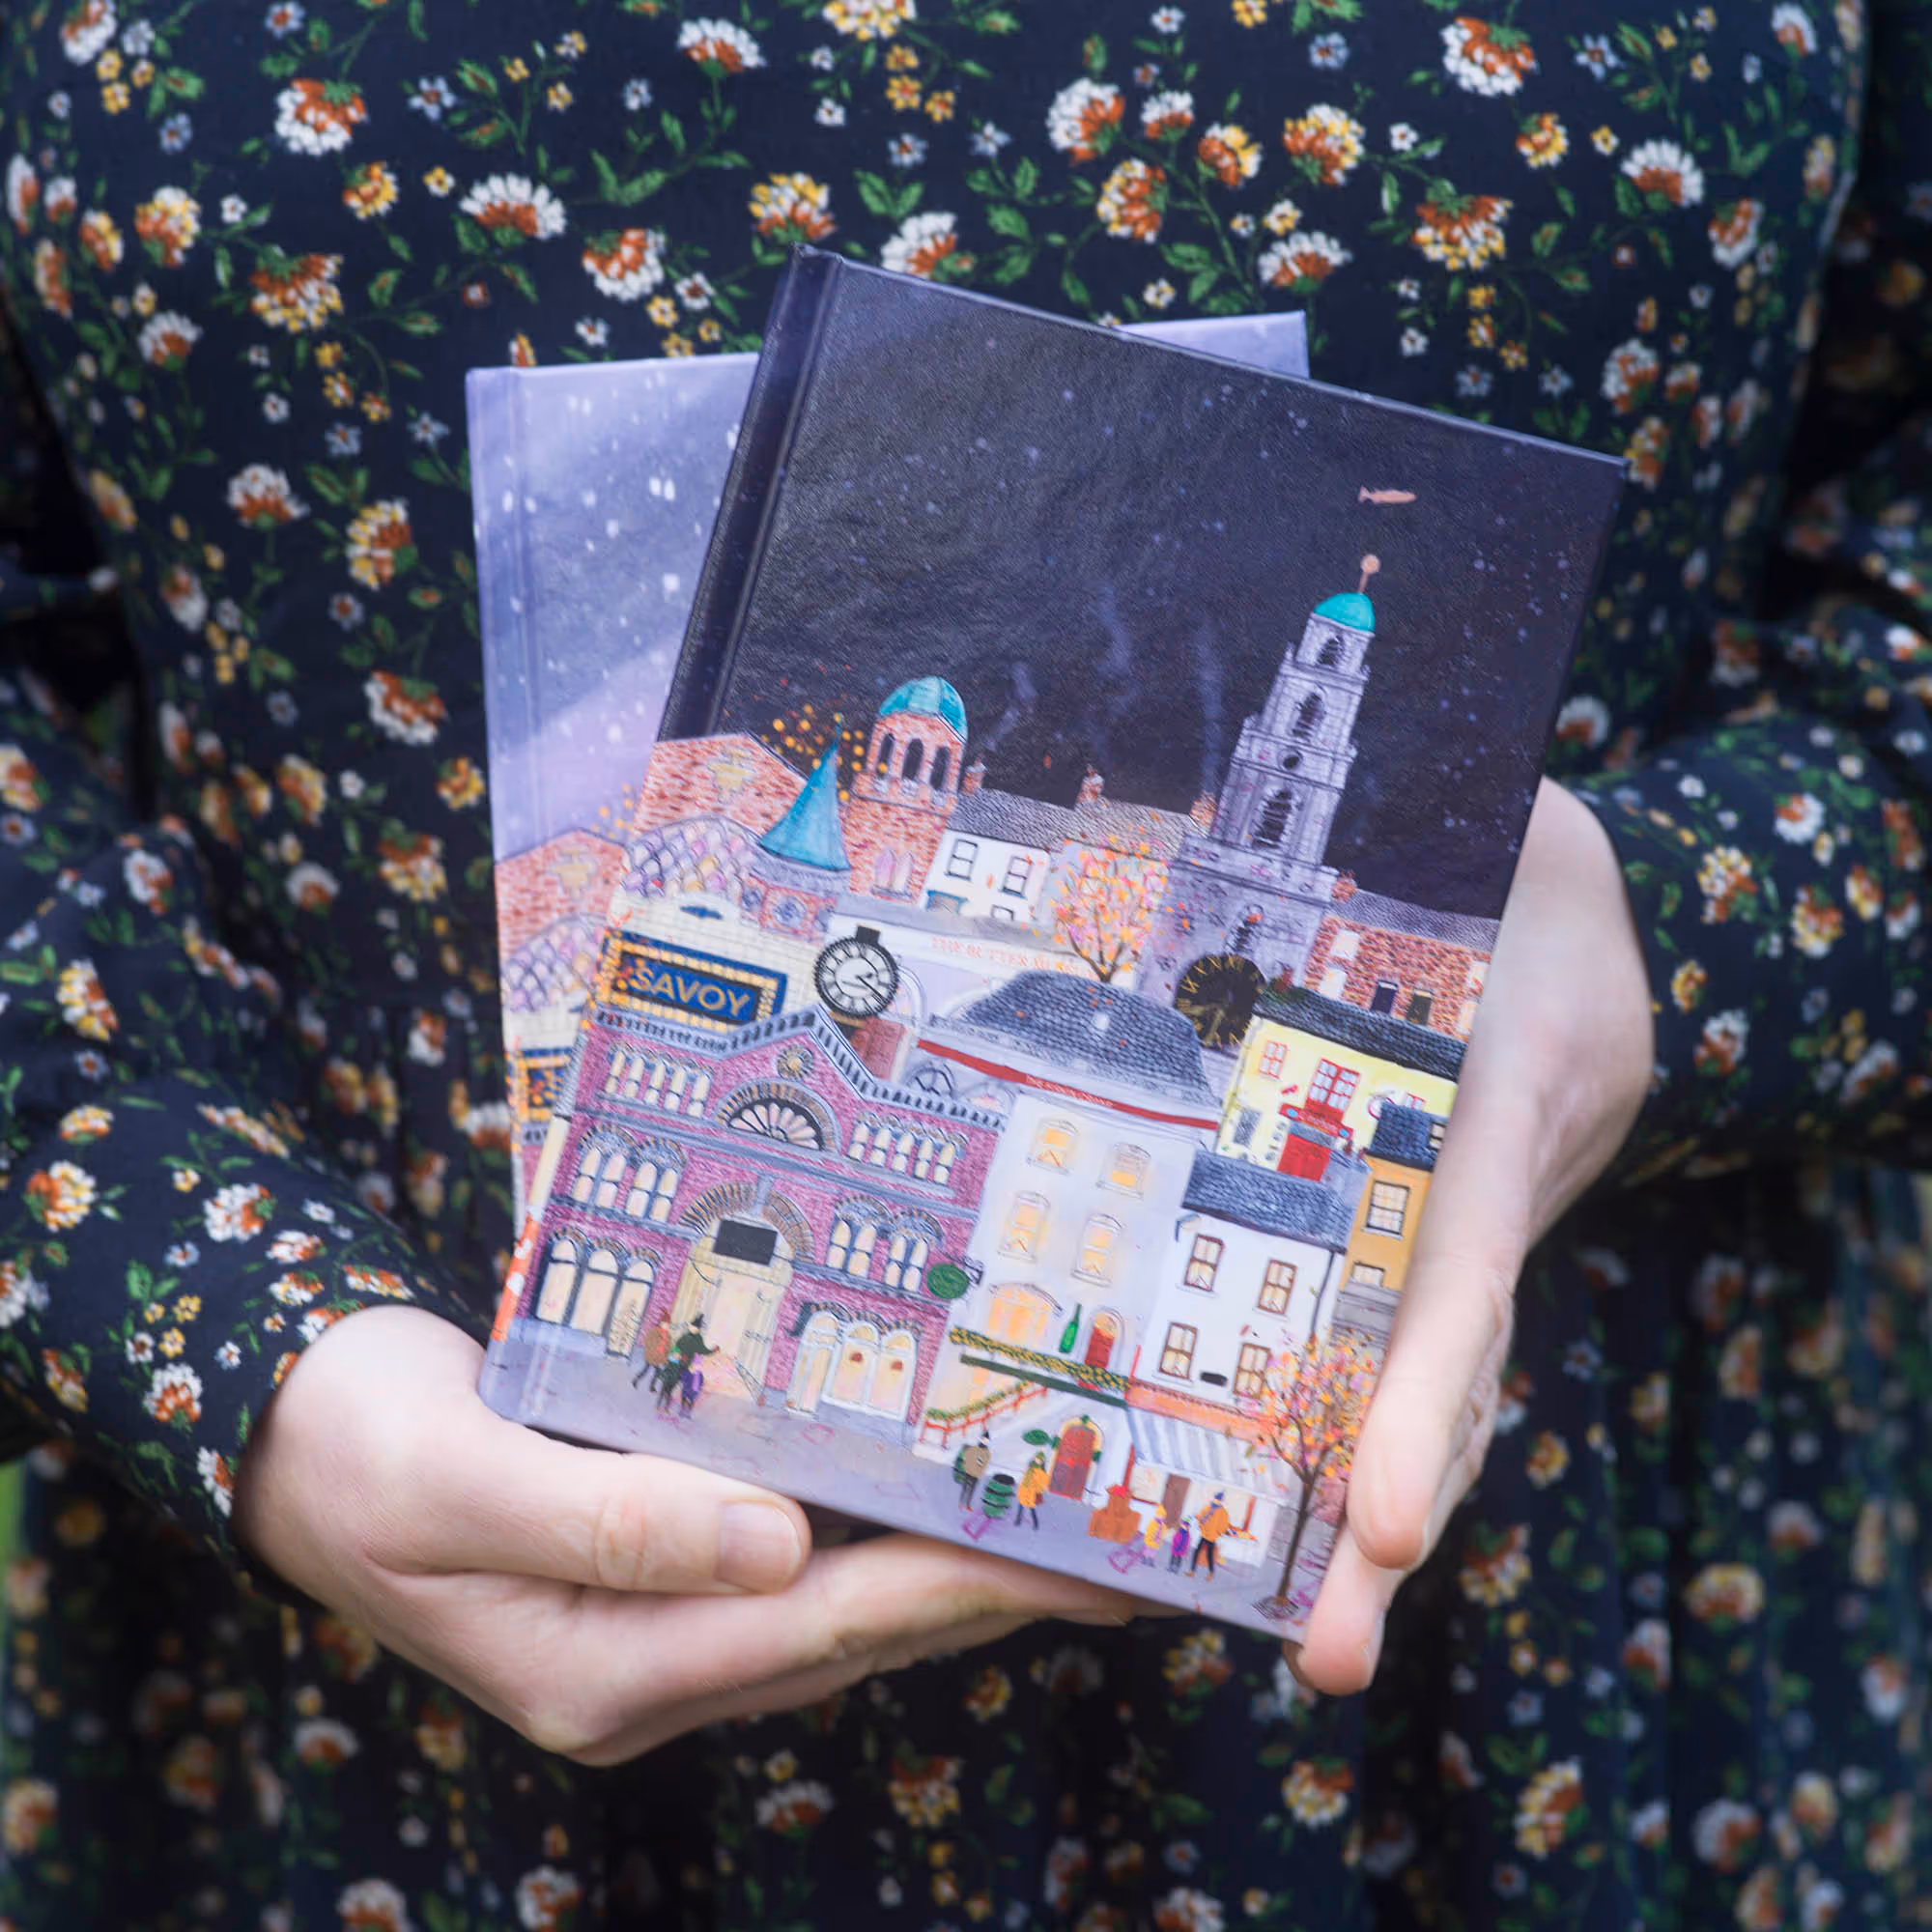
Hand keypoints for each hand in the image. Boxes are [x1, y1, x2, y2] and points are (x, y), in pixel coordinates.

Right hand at [235, 1305, 1140, 1763]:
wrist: (295, 1430)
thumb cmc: (359, 1450)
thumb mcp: (455, 1482)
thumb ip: (606, 1520)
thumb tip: (775, 1549)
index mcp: (601, 1671)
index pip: (815, 1630)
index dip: (952, 1590)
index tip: (1072, 1558)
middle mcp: (646, 1668)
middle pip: (851, 1630)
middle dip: (988, 1587)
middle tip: (1121, 1539)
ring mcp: (654, 1627)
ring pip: (836, 1604)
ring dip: (949, 1562)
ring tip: (1064, 1511)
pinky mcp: (657, 1573)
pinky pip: (795, 1562)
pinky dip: (876, 1526)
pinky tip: (937, 1479)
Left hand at [1293, 779, 1653, 1694]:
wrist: (1587, 897)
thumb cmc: (1503, 839)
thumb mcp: (1478, 819)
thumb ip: (1391, 845)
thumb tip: (1230, 815)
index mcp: (1508, 1088)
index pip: (1471, 1261)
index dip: (1432, 1390)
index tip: (1390, 1522)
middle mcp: (1495, 1184)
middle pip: (1453, 1368)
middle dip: (1395, 1520)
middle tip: (1326, 1661)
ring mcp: (1472, 1223)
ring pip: (1428, 1378)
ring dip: (1366, 1508)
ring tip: (1306, 1643)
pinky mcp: (1432, 1229)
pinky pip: (1398, 1336)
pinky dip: (1350, 1424)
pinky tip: (1273, 1504)